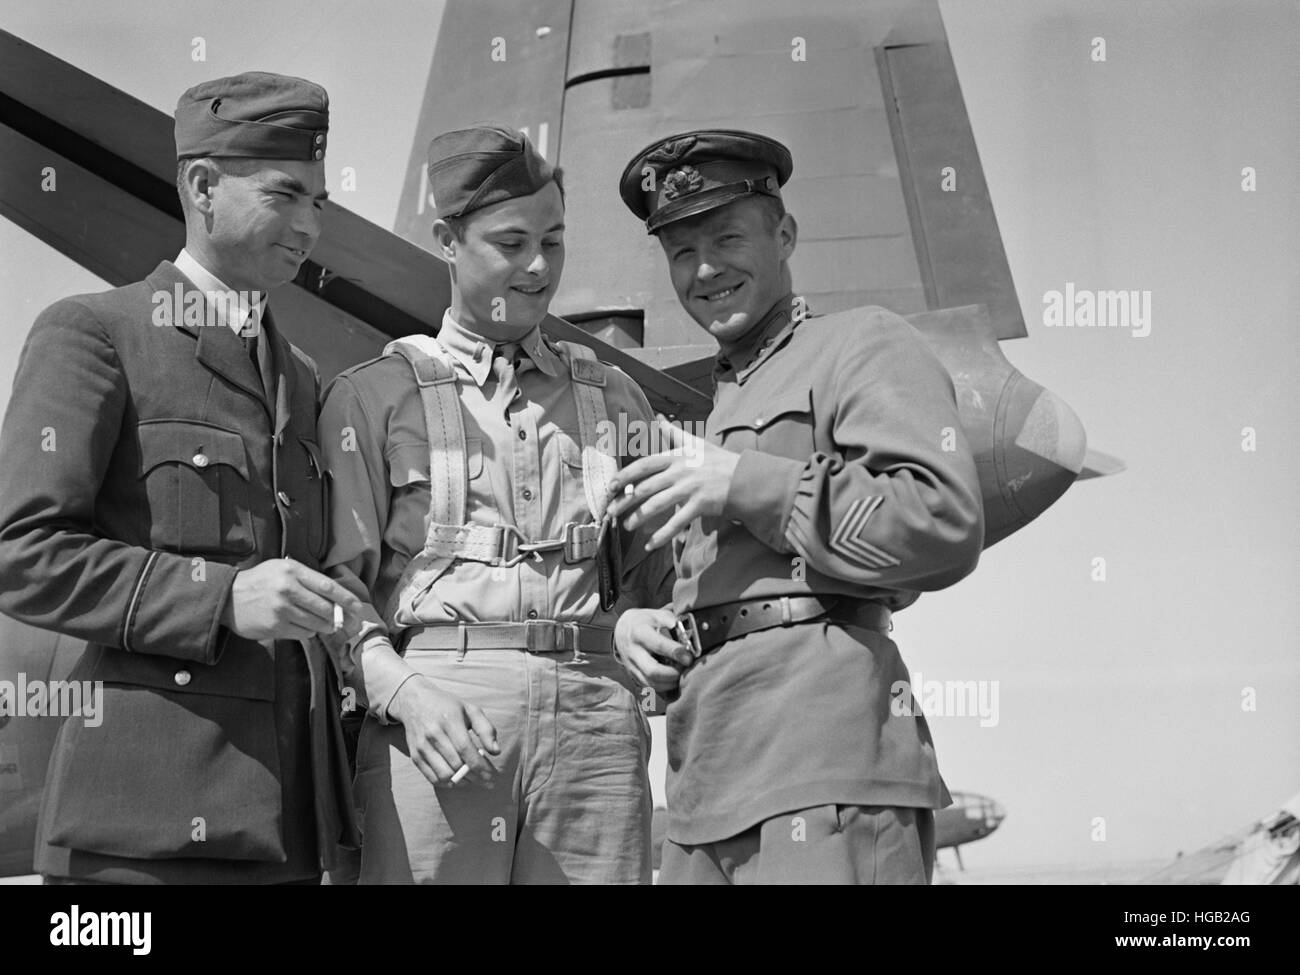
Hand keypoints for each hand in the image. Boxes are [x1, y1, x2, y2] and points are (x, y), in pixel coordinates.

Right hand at [220, 558, 366, 642]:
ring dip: (324, 626)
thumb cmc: (262, 581)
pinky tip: (303, 625)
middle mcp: (288, 590)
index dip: (346, 599)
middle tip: (344, 621)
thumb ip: (308, 579)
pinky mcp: (275, 627)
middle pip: (325, 608)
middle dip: (338, 617)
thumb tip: (337, 598)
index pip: (328, 586)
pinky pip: (303, 633)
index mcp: (293, 571)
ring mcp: (281, 610)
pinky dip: (308, 631)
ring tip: (323, 623)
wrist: (229, 597)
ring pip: (316, 623)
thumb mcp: (283, 569)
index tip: (358, 608)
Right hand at [388, 676, 500, 787]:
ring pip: (444, 774)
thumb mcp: (470, 709)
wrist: (414, 702)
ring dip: (462, 782)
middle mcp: (433, 734)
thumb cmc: (447, 706)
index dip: (480, 765)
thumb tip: (496, 751)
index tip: (492, 775)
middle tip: (488, 780)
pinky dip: (448, 783)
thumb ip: (486, 729)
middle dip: (475, 776)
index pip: (465, 749)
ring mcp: (422, 746)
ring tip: (474, 779)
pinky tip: (458, 780)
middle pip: (456, 764)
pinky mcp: (415, 756)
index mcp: (449, 719)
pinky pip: (432, 778)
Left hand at [606, 417, 739, 550]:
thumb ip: (674, 433)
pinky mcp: (699, 505)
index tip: (611, 486)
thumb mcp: (696, 443)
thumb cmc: (719, 461)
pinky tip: (650, 545)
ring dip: (638, 518)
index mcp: (676, 457)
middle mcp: (680, 472)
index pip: (644, 465)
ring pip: (656, 505)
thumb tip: (659, 417)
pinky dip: (661, 536)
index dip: (625, 476)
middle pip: (645, 487)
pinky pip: (676, 523)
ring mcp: (689, 489)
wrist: (745, 478)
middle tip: (610, 511)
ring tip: (626, 526)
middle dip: (625, 501)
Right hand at [614, 607, 692, 694]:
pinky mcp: (633, 675)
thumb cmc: (644, 621)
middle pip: (653, 671)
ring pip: (652, 683)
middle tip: (687, 668)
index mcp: (639, 632)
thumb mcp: (656, 614)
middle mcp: (633, 651)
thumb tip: (689, 632)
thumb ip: (672, 621)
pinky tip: (674, 678)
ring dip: (671, 682)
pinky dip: (665, 686)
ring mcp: (631, 665)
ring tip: (683, 673)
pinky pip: (650, 687)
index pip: (658, 645)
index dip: (676, 652)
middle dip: (674, 673)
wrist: (622, 629)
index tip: (689, 657)